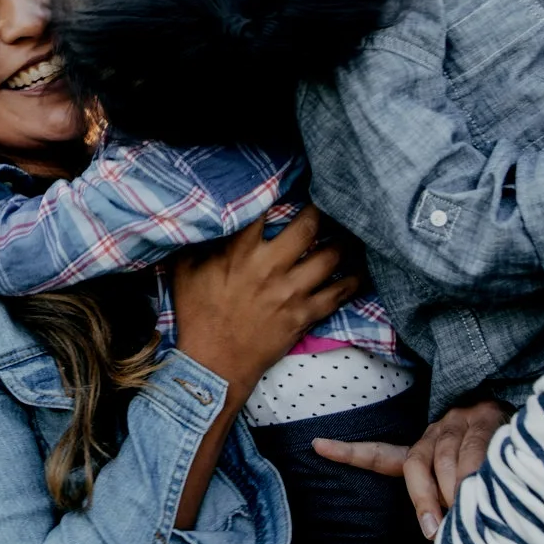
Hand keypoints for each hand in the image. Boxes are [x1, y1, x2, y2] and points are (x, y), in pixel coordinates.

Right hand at [168, 207, 361, 401]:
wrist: (213, 364)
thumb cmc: (196, 315)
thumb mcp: (185, 271)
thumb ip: (198, 242)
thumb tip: (203, 218)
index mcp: (240, 252)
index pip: (265, 209)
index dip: (279, 189)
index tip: (290, 180)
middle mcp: (271, 267)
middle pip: (308, 226)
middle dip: (319, 211)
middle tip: (324, 204)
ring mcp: (292, 292)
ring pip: (331, 256)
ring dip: (341, 242)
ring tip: (345, 233)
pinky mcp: (305, 315)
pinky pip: (339, 293)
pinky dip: (353, 280)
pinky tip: (358, 270)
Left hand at [315, 399, 508, 538]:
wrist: (526, 421)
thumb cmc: (490, 463)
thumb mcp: (460, 482)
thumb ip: (444, 502)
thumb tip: (438, 537)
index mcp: (424, 450)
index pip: (381, 454)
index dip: (350, 452)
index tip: (316, 446)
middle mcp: (437, 433)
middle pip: (416, 464)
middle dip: (424, 500)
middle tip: (434, 531)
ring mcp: (461, 425)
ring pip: (447, 461)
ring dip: (454, 491)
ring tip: (465, 515)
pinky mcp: (487, 423)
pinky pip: (476, 452)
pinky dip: (477, 475)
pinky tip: (484, 491)